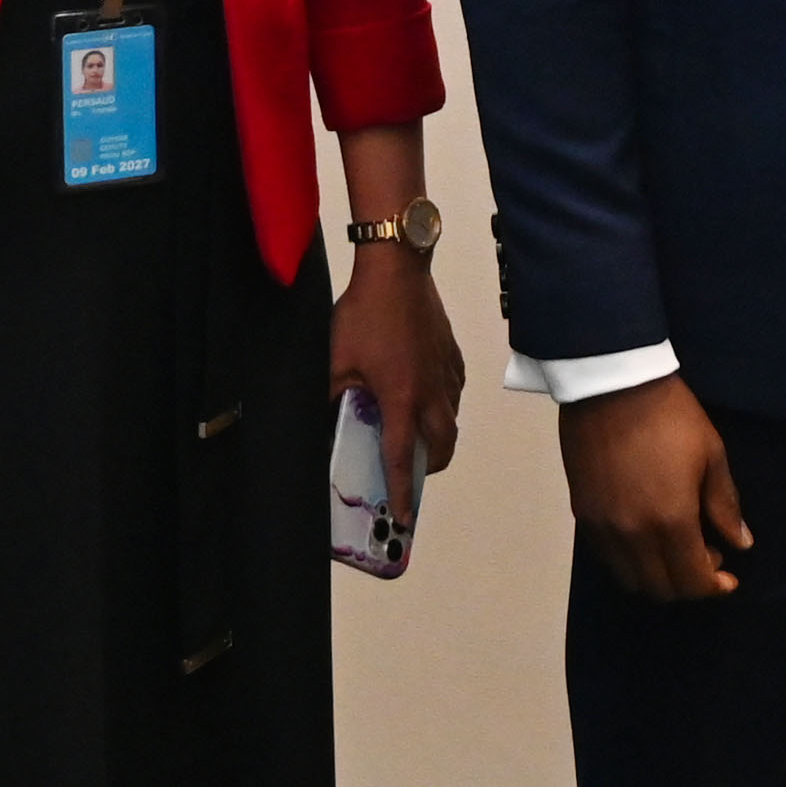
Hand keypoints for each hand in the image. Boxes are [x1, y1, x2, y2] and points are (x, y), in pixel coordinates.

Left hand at [330, 248, 466, 476]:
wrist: (398, 269)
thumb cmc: (364, 313)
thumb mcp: (336, 361)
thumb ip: (336, 396)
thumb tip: (332, 417)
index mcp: (402, 399)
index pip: (403, 458)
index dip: (402, 492)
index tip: (403, 518)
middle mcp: (431, 392)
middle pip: (443, 445)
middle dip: (430, 467)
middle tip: (412, 472)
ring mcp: (446, 372)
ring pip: (452, 418)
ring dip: (437, 435)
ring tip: (415, 433)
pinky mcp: (451, 354)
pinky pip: (453, 390)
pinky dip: (442, 403)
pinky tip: (423, 393)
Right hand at [560, 372, 752, 602]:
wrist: (612, 384)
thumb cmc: (671, 416)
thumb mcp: (711, 455)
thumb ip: (725, 506)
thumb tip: (741, 543)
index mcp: (670, 521)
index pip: (692, 581)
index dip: (714, 587)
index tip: (728, 577)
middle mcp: (633, 535)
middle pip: (661, 589)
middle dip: (689, 584)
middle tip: (706, 556)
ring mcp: (602, 527)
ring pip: (630, 579)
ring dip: (658, 576)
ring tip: (675, 549)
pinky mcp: (583, 514)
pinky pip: (607, 558)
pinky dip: (630, 561)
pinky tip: (645, 537)